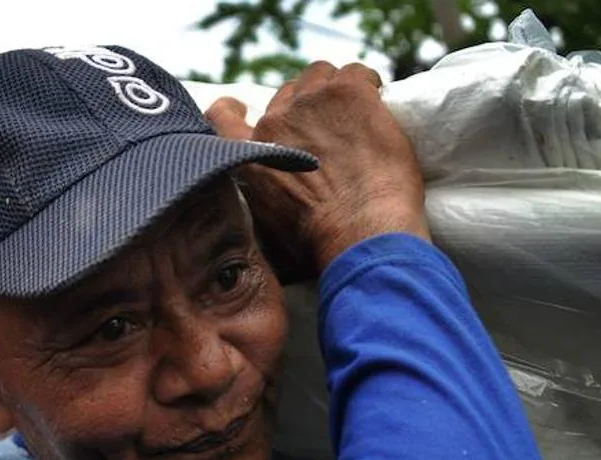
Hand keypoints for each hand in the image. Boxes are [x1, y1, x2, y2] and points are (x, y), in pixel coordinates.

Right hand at [206, 62, 429, 275]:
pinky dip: (370, 88)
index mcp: (249, 156)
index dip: (233, 109)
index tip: (242, 108)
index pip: (221, 117)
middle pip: (288, 95)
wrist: (359, 233)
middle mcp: (274, 122)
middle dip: (307, 110)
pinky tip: (379, 109)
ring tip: (357, 119)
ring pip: (322, 76)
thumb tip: (264, 217)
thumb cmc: (320, 244)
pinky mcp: (350, 93)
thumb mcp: (267, 229)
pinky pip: (359, 74)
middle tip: (331, 135)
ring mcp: (312, 102)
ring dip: (336, 93)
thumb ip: (259, 202)